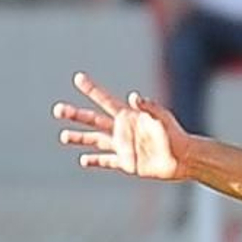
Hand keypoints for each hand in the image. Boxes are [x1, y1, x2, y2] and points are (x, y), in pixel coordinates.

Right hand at [53, 74, 190, 181]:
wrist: (184, 157)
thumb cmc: (175, 134)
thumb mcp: (162, 117)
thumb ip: (148, 106)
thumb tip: (133, 96)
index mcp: (129, 116)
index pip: (105, 100)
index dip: (92, 89)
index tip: (78, 78)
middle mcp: (123, 130)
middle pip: (93, 121)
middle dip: (75, 115)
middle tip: (58, 109)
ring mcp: (124, 147)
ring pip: (96, 141)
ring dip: (79, 138)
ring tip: (63, 136)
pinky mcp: (128, 164)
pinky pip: (108, 161)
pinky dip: (96, 161)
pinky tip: (83, 160)